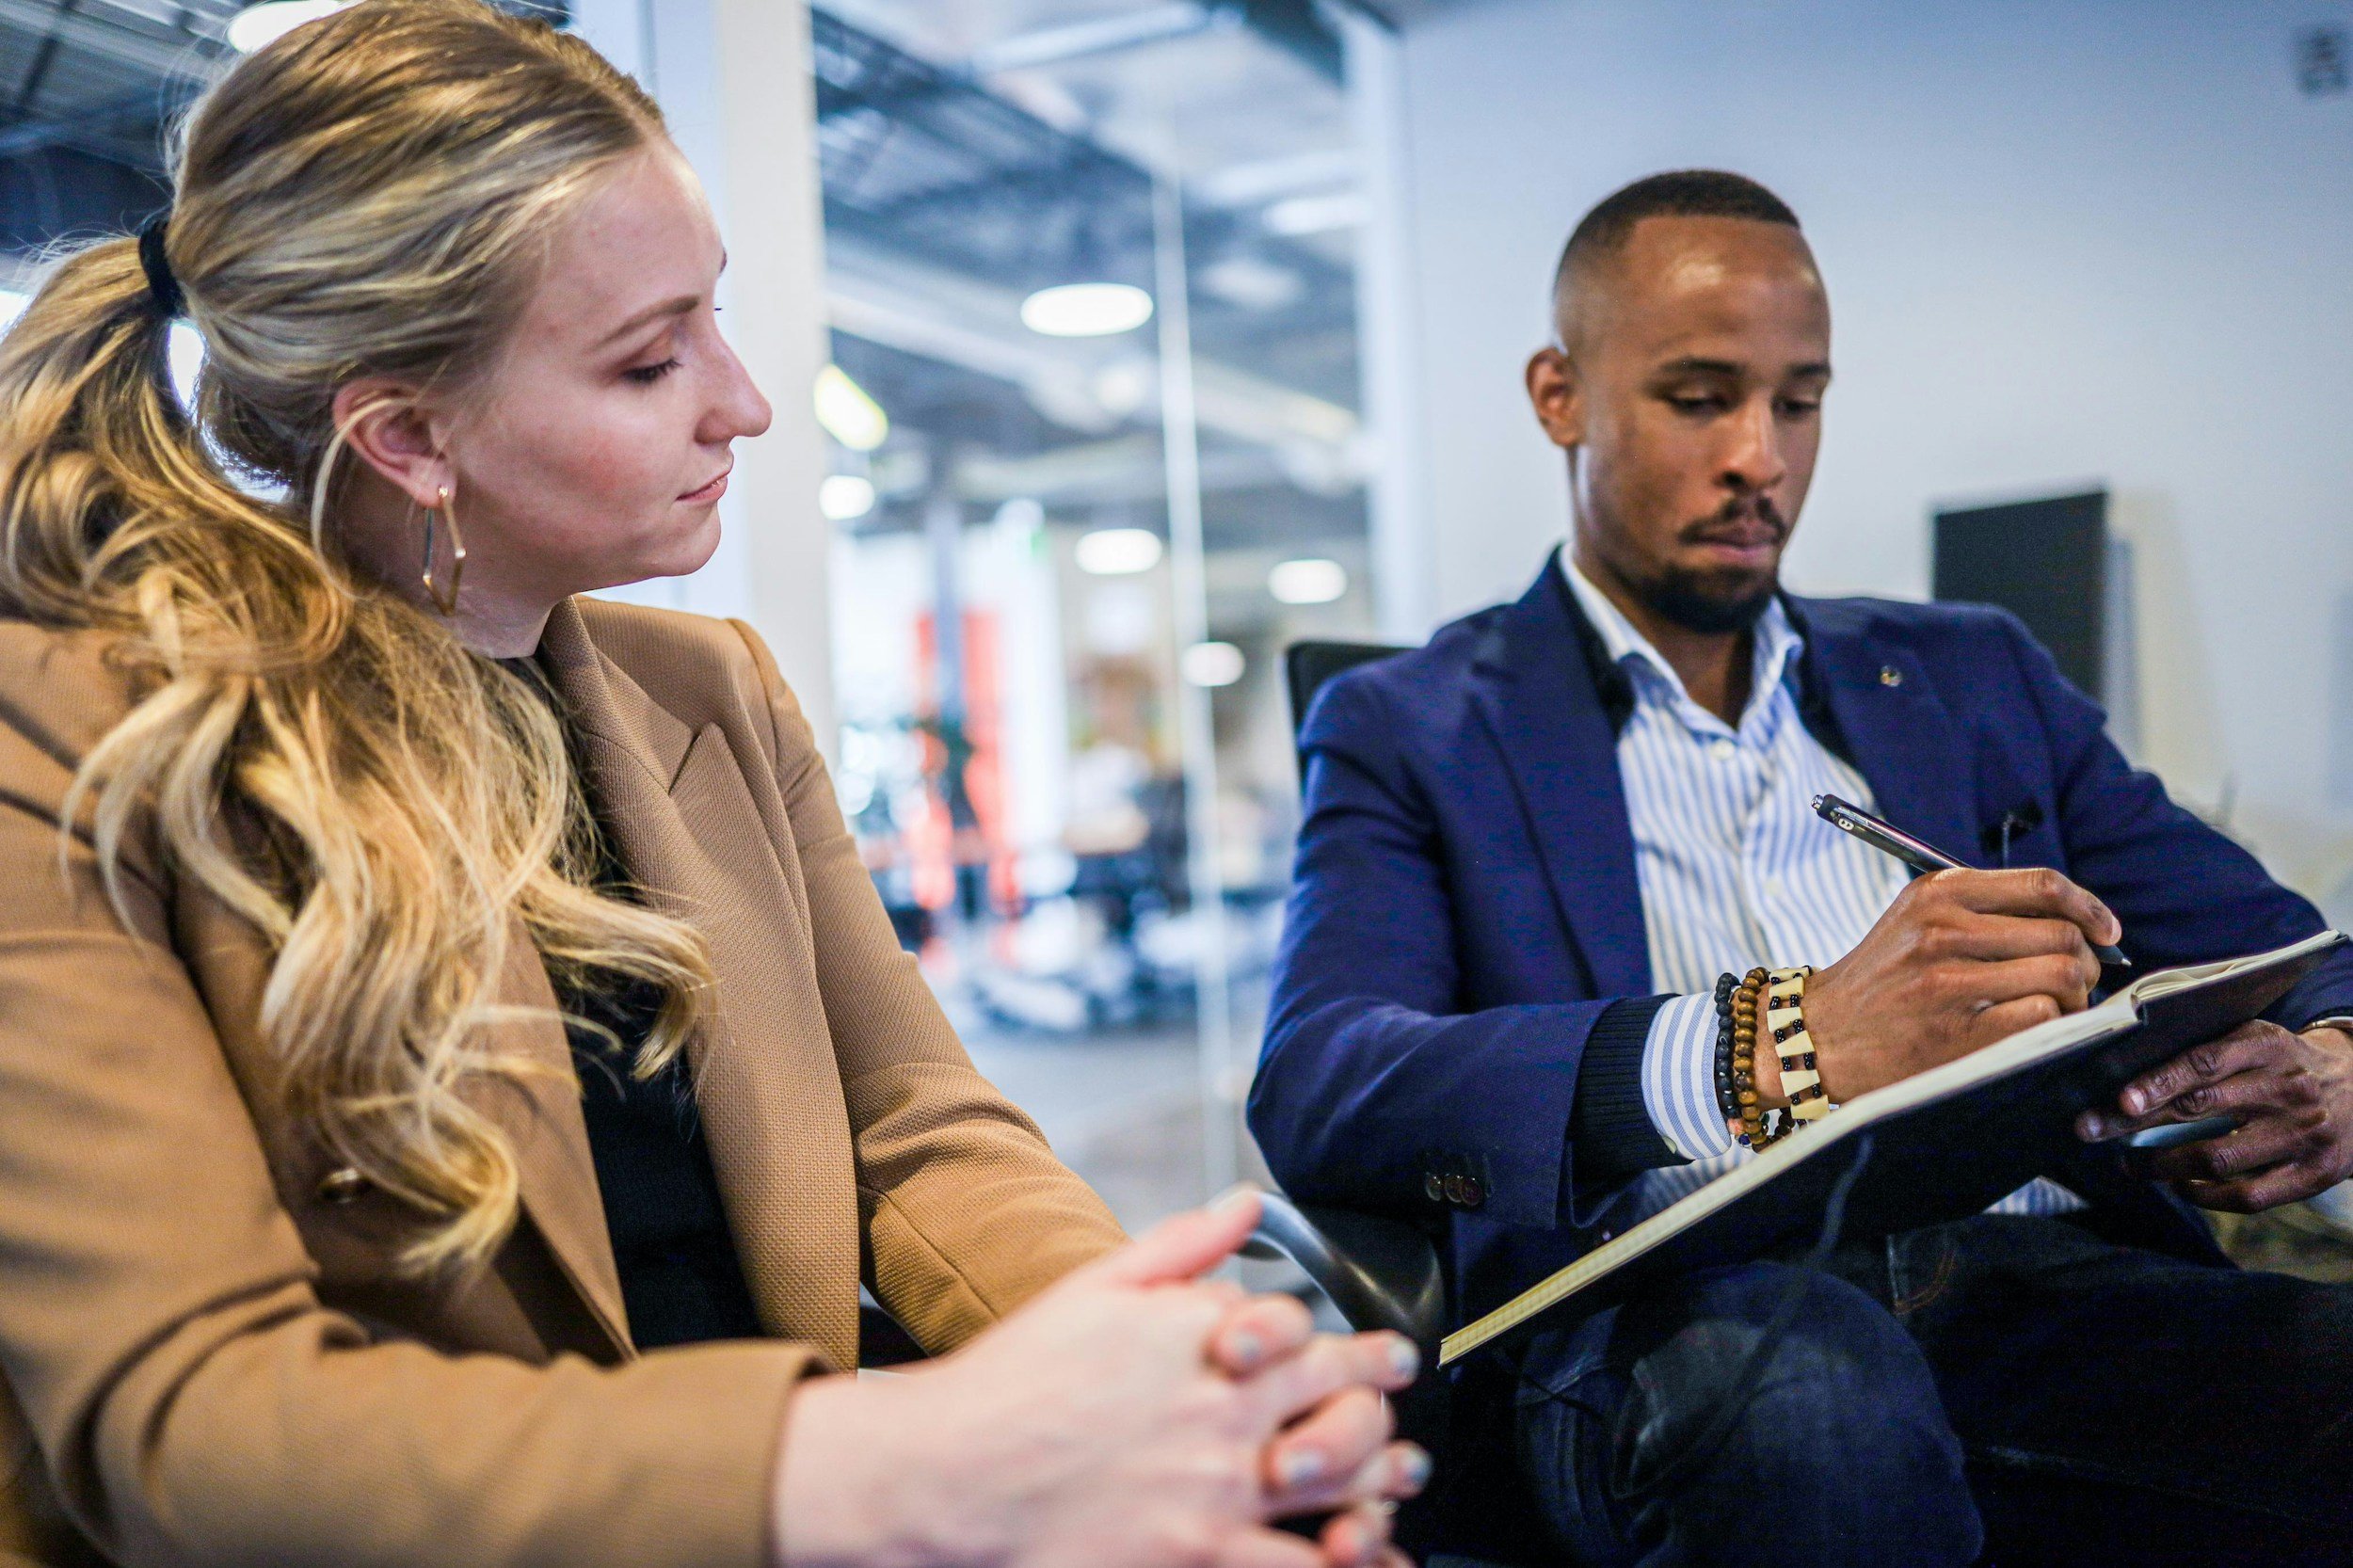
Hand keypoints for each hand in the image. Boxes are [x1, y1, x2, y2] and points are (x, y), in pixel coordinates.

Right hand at [773, 1191, 1426, 1567]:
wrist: (950, 1473)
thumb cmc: (1014, 1381)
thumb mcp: (1097, 1285)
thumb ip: (1185, 1244)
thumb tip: (1247, 1202)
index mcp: (1203, 1337)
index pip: (1308, 1328)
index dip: (1349, 1338)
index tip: (1372, 1344)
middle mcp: (1224, 1409)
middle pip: (1340, 1400)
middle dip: (1383, 1398)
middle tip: (1398, 1398)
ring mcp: (1218, 1489)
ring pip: (1340, 1483)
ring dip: (1385, 1480)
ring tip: (1402, 1479)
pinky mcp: (1199, 1556)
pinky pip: (1300, 1567)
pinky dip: (1346, 1561)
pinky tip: (1369, 1555)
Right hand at [1792, 868, 2117, 1103]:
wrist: (1819, 1034)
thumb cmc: (1882, 978)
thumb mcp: (1916, 919)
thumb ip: (1982, 908)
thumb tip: (2077, 920)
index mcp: (1938, 892)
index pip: (2042, 885)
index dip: (2089, 907)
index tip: (2106, 931)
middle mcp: (1942, 929)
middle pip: (2061, 934)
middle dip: (2087, 960)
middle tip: (2078, 980)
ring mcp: (1948, 981)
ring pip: (2060, 974)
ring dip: (2075, 995)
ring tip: (2059, 1006)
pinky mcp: (1956, 1031)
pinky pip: (2043, 1016)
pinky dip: (2054, 1023)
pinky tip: (2036, 1029)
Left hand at [2075, 1022, 2352, 1211]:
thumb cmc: (2288, 1063)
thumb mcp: (2258, 1039)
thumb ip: (2207, 1049)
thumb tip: (2128, 1065)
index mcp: (2268, 1046)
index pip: (2205, 1063)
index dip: (2160, 1082)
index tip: (2121, 1100)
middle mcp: (2287, 1089)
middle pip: (2199, 1109)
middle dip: (2134, 1122)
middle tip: (2087, 1128)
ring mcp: (2303, 1134)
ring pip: (2219, 1158)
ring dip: (2162, 1165)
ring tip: (2129, 1165)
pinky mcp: (2316, 1173)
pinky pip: (2249, 1195)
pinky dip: (2205, 1195)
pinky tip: (2180, 1186)